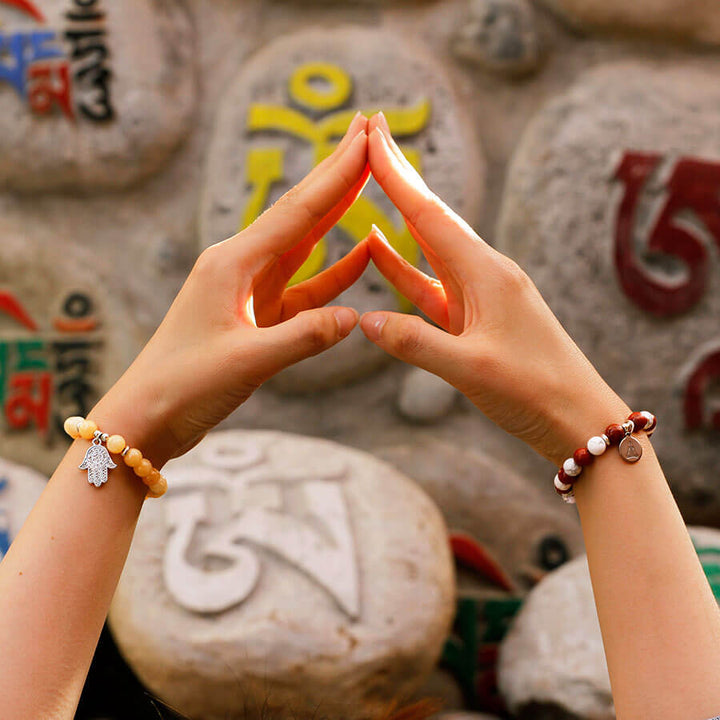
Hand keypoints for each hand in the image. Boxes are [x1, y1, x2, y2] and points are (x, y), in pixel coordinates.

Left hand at [92, 114, 371, 465]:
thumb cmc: (183, 386)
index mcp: (232, 264)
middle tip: (366, 132)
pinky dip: (335, 273)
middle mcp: (240, 267)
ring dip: (337, 215)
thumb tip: (355, 318)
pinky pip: (304, 287)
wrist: (146, 416)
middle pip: (300, 214)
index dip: (337, 175)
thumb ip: (303, 337)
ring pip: (304, 245)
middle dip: (336, 174)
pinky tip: (360, 257)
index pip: (298, 212)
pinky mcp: (257, 316)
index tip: (365, 137)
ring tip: (366, 179)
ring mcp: (249, 291)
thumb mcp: (245, 361)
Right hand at [360, 113, 628, 465]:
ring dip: (399, 212)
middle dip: (400, 174)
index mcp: (486, 274)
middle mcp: (484, 273)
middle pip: (431, 216)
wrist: (577, 418)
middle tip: (372, 132)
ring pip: (429, 245)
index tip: (372, 134)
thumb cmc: (534, 391)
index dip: (398, 174)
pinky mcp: (474, 318)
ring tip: (375, 178)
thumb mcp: (471, 369)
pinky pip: (430, 283)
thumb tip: (365, 321)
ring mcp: (479, 294)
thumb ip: (416, 343)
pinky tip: (381, 250)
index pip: (430, 215)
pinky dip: (402, 265)